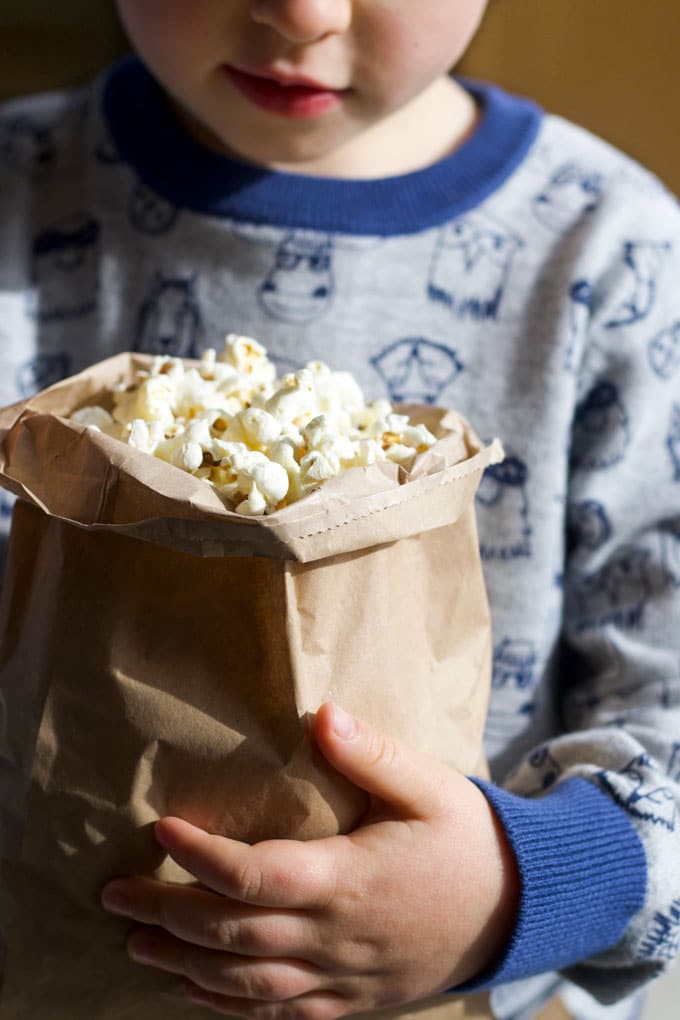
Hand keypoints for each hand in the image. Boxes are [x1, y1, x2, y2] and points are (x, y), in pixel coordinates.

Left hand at [101, 703, 518, 1018]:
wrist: (517, 912)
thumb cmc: (467, 840)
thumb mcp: (430, 785)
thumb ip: (373, 754)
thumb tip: (321, 716)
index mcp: (350, 880)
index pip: (256, 875)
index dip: (201, 857)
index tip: (160, 828)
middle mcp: (336, 937)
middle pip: (233, 935)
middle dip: (166, 915)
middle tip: (113, 894)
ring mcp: (341, 978)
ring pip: (245, 985)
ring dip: (184, 966)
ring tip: (135, 945)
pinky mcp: (350, 1002)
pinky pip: (278, 1015)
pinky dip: (228, 1007)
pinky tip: (196, 992)